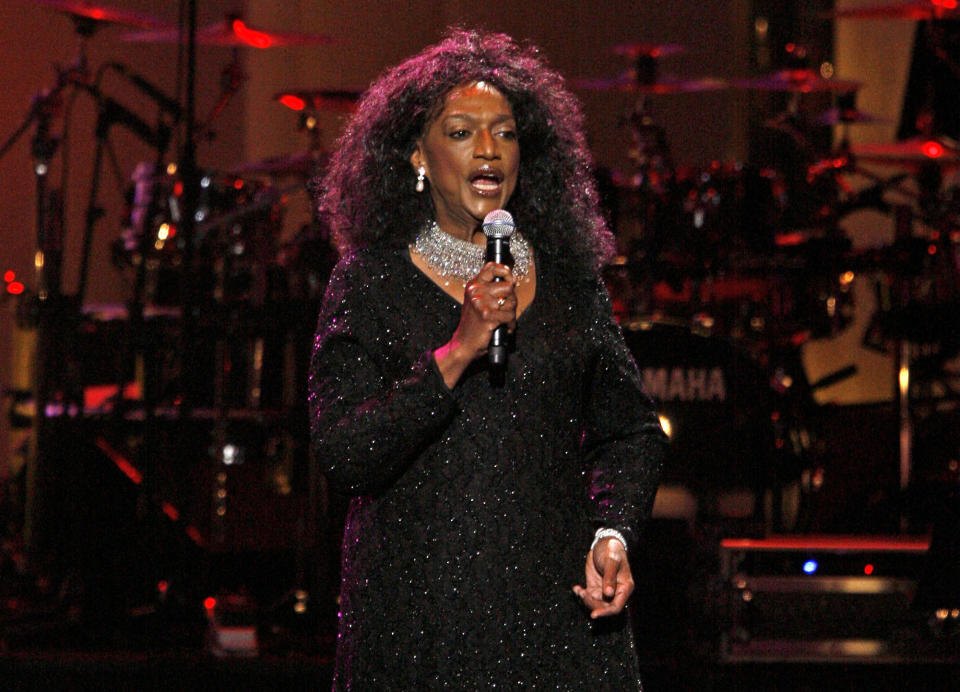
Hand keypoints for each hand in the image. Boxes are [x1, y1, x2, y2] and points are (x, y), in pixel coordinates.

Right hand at [434, 261, 516, 386]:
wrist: (463, 344)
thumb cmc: (472, 324)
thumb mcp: (477, 301)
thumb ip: (490, 290)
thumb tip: (511, 280)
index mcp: (473, 285)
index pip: (491, 267)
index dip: (505, 271)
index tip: (511, 278)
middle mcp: (476, 290)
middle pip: (508, 286)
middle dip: (512, 299)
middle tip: (505, 309)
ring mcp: (480, 302)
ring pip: (511, 301)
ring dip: (511, 313)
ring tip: (502, 320)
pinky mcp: (486, 315)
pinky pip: (509, 316)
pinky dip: (509, 324)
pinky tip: (502, 327)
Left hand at [572, 537, 633, 618]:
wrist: (604, 542)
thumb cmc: (612, 550)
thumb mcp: (611, 561)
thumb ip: (609, 577)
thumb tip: (608, 594)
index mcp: (625, 587)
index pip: (616, 607)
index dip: (606, 612)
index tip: (594, 614)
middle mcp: (616, 591)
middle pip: (604, 607)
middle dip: (593, 604)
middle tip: (583, 594)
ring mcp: (605, 590)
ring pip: (595, 603)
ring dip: (586, 599)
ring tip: (579, 590)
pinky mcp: (595, 586)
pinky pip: (588, 596)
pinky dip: (581, 594)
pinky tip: (576, 588)